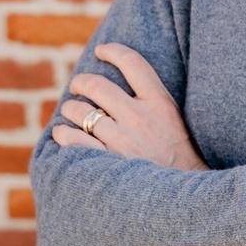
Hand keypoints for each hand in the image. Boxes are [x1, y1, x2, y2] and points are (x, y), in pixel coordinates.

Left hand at [52, 42, 208, 171]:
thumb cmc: (179, 155)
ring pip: (82, 112)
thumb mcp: (174, 119)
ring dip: (71, 109)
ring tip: (71, 111)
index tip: (103, 50)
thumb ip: (152, 100)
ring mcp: (121, 140)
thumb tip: (128, 81)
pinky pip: (74, 141)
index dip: (114, 51)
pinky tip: (62, 133)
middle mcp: (139, 117)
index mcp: (159, 103)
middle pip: (99, 86)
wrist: (183, 195)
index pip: (133, 64)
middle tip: (78, 85)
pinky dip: (63, 134)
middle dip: (82, 82)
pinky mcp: (107, 161)